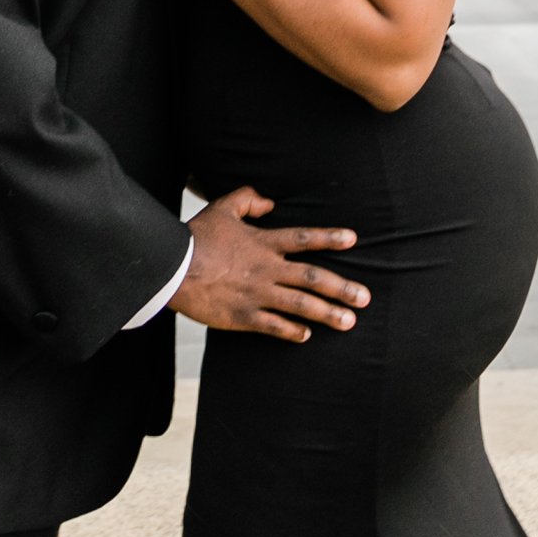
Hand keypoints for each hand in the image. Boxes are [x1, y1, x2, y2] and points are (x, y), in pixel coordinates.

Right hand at [176, 186, 367, 342]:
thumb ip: (247, 199)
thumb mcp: (222, 208)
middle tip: (365, 297)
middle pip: (312, 278)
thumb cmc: (195, 238)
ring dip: (327, 313)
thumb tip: (270, 202)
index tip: (353, 240)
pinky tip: (307, 336)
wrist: (172, 269)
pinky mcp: (243, 316)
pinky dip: (292, 331)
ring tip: (349, 321)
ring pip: (300, 305)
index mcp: (263, 243)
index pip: (303, 238)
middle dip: (342, 288)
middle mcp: (267, 269)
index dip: (329, 238)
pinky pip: (274, 326)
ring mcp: (257, 294)